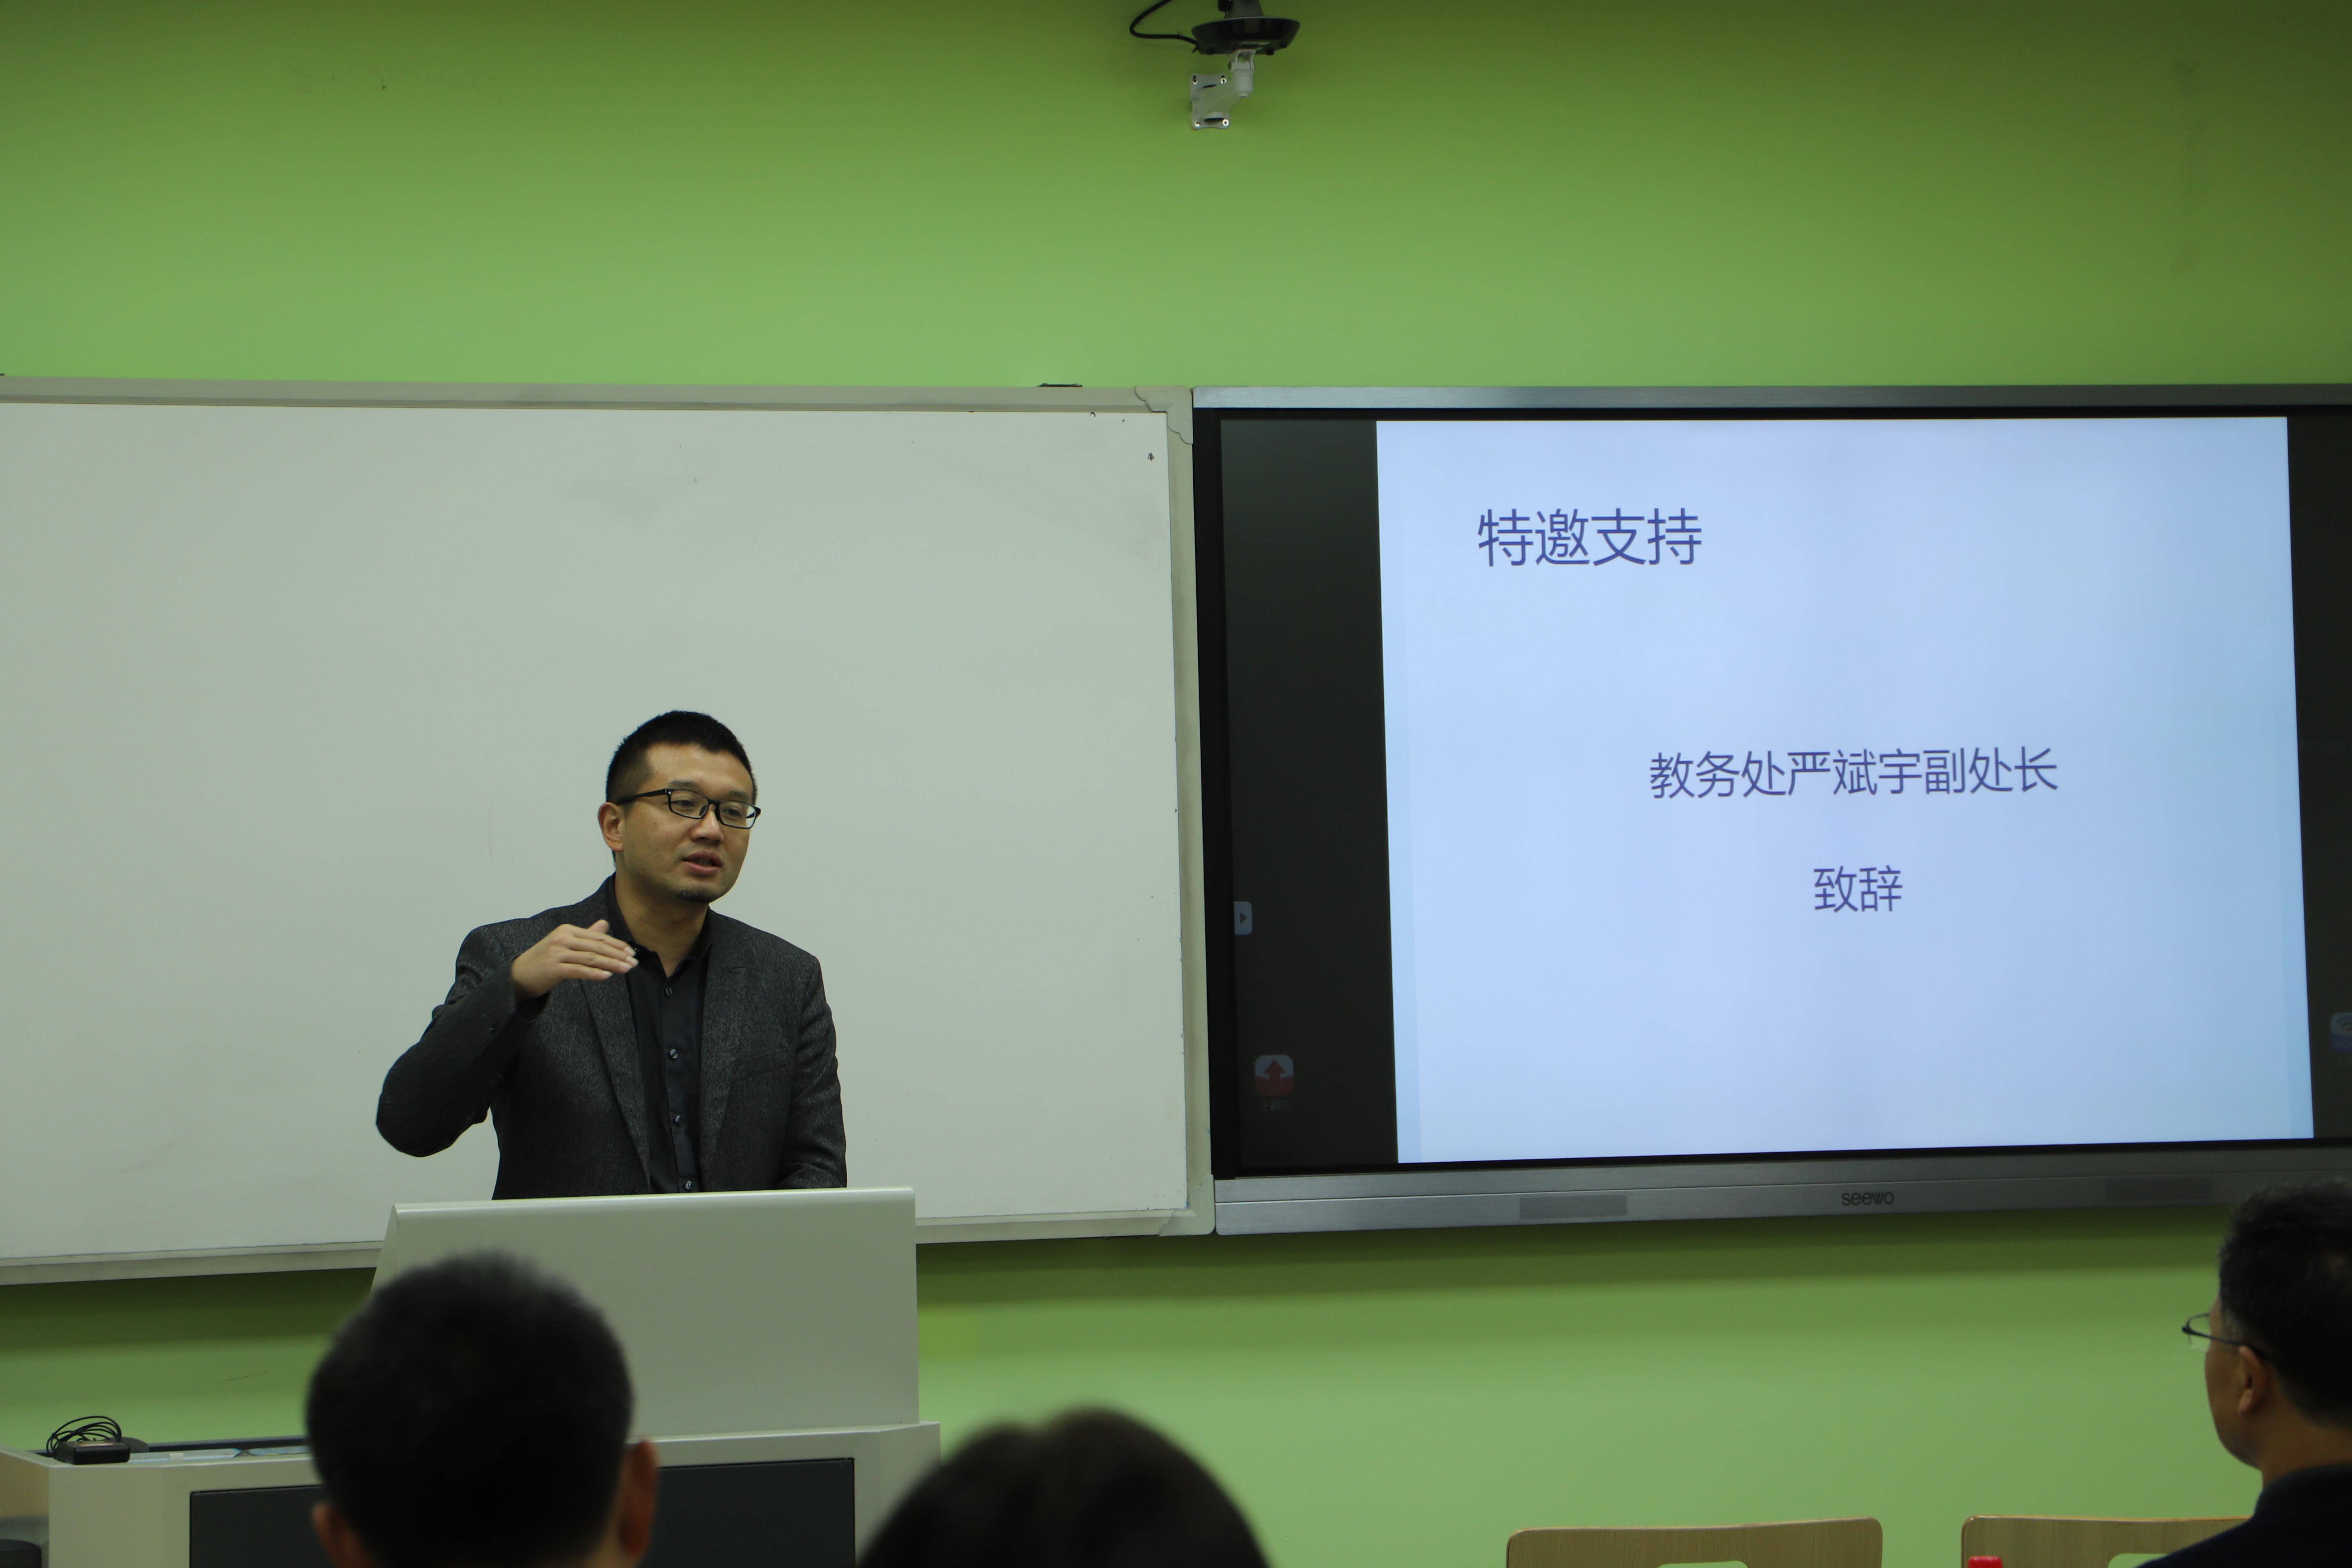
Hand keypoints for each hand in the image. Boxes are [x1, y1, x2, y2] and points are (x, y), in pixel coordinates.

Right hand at [511, 919, 635, 998]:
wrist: (519, 974)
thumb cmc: (545, 959)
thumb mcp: (565, 943)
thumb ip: (585, 935)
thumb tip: (604, 924)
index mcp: (567, 930)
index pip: (597, 937)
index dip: (616, 945)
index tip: (631, 952)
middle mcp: (562, 938)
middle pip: (596, 946)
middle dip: (617, 955)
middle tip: (633, 962)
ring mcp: (556, 953)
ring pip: (590, 958)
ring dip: (611, 964)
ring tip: (626, 969)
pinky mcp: (553, 968)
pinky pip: (578, 970)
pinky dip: (594, 973)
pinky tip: (607, 976)